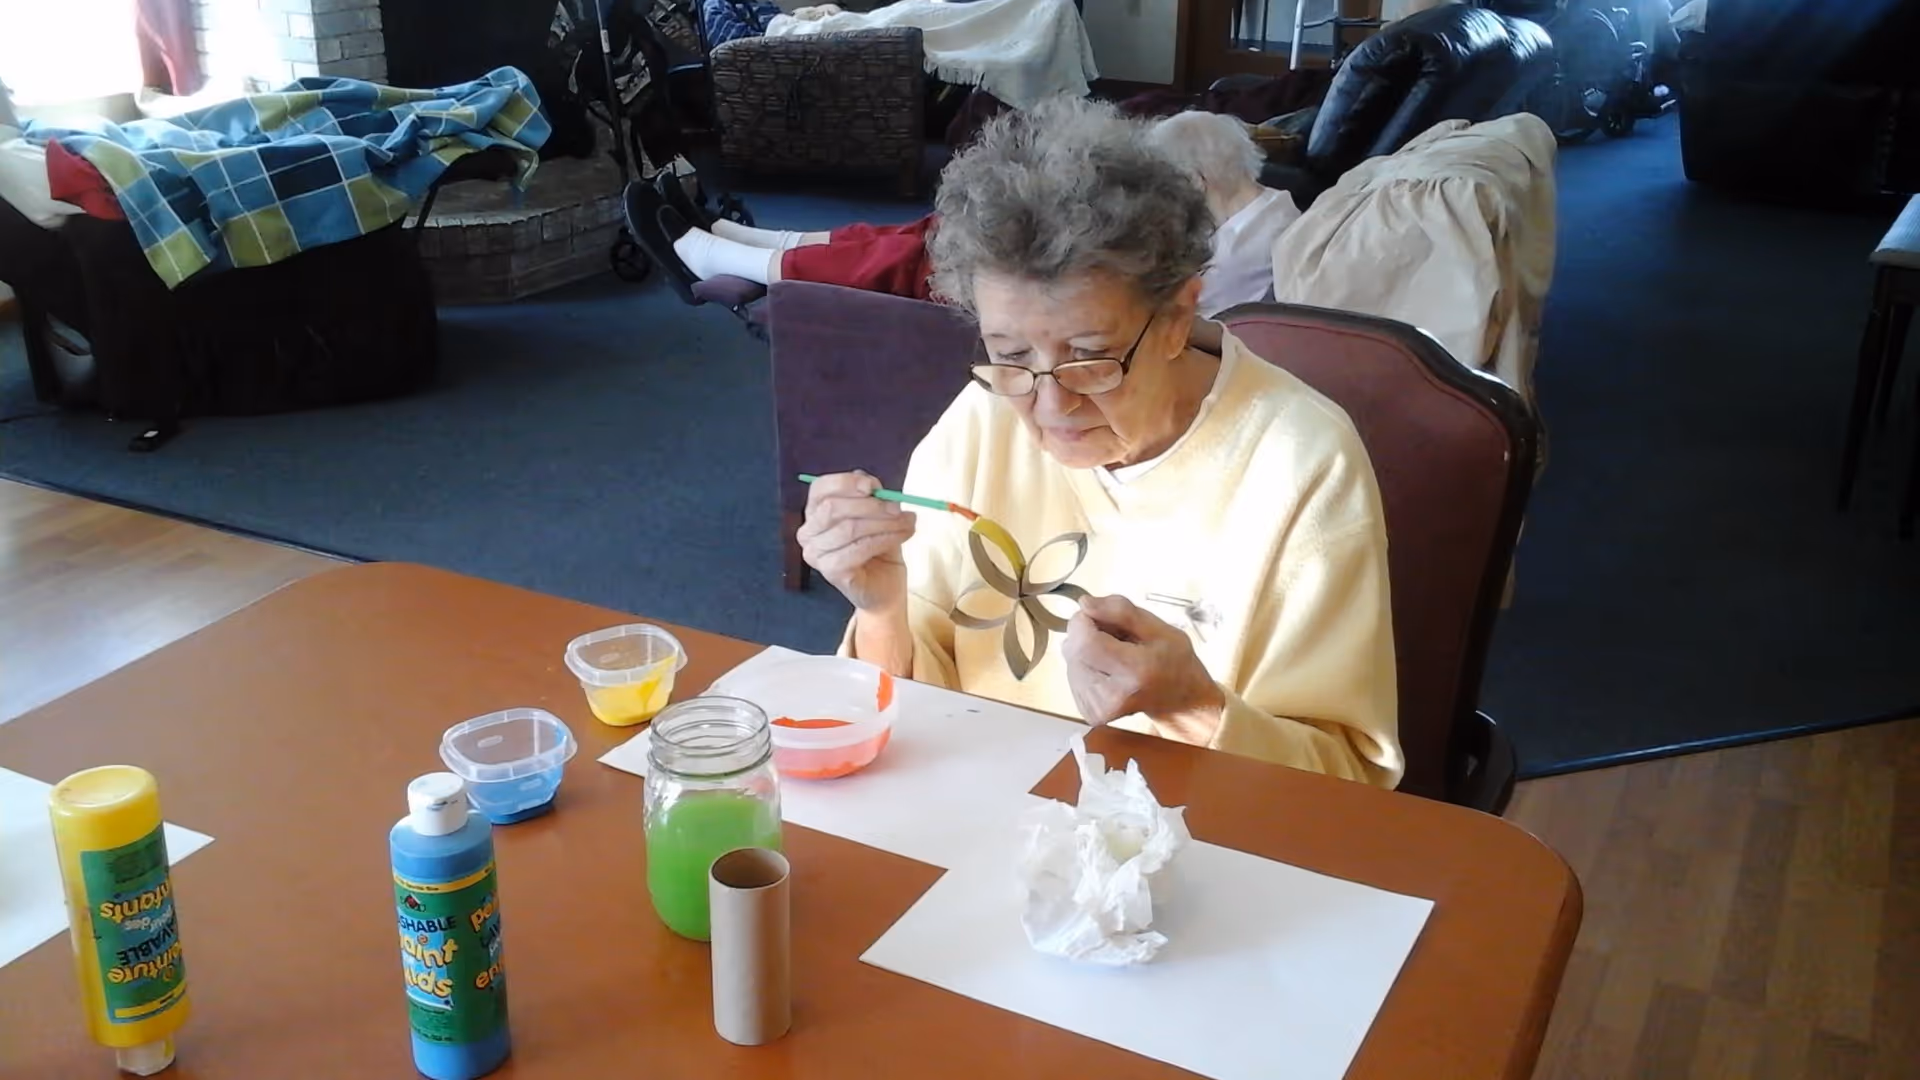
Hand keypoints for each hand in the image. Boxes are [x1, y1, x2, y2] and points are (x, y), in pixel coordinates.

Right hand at [797, 471, 916, 613]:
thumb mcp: (877, 515)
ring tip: (908, 523)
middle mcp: (808, 533)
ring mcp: (815, 554)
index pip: (821, 488)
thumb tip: (870, 482)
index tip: (872, 486)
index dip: (845, 483)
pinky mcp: (830, 571)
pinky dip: (885, 539)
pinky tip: (902, 536)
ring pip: (849, 528)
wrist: (884, 588)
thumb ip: (871, 496)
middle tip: (897, 508)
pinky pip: (859, 548)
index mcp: (815, 512)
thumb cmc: (877, 549)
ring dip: (884, 523)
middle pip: (833, 507)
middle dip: (870, 505)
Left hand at [1063, 595, 1224, 738]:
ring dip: (1086, 649)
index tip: (1099, 615)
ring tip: (1114, 653)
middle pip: (1073, 650)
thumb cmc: (1174, 661)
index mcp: (1135, 671)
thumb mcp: (1159, 628)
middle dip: (1086, 633)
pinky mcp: (1090, 712)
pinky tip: (1107, 668)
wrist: (1180, 702)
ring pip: (1070, 660)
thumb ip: (1121, 611)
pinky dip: (1086, 665)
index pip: (1085, 641)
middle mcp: (1112, 695)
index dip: (1084, 621)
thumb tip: (1084, 603)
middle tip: (1114, 635)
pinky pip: (1073, 675)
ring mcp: (1099, 708)